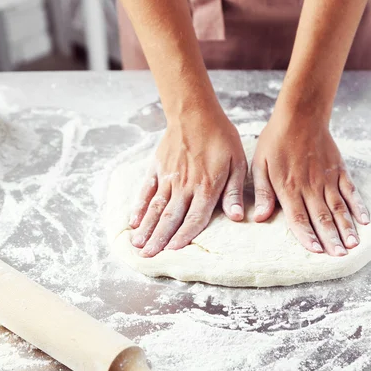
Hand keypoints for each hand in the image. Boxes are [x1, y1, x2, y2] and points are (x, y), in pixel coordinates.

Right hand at [128, 111, 246, 256]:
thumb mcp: (238, 163)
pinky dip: (138, 206)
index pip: (194, 219)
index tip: (172, 253)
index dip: (183, 237)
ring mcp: (168, 177)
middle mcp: (184, 186)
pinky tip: (133, 221)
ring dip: (146, 228)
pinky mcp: (157, 168)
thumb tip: (236, 216)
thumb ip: (234, 192)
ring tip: (137, 245)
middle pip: (170, 218)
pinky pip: (146, 190)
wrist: (195, 112)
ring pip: (155, 208)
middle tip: (147, 258)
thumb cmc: (221, 137)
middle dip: (159, 240)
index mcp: (206, 188)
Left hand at [252, 111, 369, 255]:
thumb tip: (260, 217)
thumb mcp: (260, 165)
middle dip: (331, 239)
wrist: (300, 115)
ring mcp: (327, 178)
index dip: (308, 237)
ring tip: (353, 245)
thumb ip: (264, 193)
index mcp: (289, 188)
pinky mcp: (339, 170)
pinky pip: (350, 191)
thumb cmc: (276, 141)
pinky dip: (358, 206)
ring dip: (346, 228)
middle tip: (340, 257)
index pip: (299, 218)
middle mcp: (310, 187)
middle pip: (322, 218)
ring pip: (338, 208)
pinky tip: (364, 221)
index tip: (317, 252)